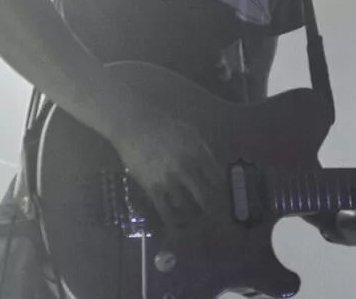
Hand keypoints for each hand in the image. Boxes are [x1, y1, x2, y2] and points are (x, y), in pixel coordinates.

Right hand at [110, 113, 222, 239]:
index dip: (219, 188)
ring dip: (192, 215)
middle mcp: (187, 169)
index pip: (216, 178)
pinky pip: (165, 210)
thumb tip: (214, 168)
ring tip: (194, 221)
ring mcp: (170, 180)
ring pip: (186, 206)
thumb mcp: (191, 133)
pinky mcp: (153, 188)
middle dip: (210, 208)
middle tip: (213, 216)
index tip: (219, 194)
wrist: (136, 127)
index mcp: (199, 154)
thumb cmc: (165, 127)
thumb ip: (204, 150)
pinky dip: (172, 222)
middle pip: (205, 196)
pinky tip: (176, 229)